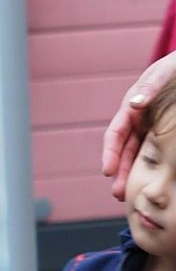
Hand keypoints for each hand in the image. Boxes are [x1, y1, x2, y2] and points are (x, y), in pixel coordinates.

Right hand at [103, 54, 175, 198]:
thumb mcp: (164, 73)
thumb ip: (149, 88)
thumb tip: (134, 105)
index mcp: (131, 108)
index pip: (115, 134)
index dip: (110, 153)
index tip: (107, 171)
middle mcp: (137, 121)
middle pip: (123, 150)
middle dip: (119, 172)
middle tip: (118, 194)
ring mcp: (150, 128)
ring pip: (137, 155)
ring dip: (130, 174)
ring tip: (127, 196)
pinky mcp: (163, 133)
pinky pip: (154, 153)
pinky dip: (150, 167)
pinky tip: (152, 181)